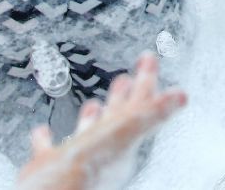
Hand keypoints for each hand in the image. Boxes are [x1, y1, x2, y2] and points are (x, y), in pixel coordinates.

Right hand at [14, 53, 185, 189]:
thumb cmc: (91, 166)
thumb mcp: (127, 131)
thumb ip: (152, 114)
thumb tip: (182, 97)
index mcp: (123, 137)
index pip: (140, 103)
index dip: (146, 79)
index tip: (149, 58)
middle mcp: (103, 148)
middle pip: (118, 116)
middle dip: (124, 95)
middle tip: (128, 75)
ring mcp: (77, 157)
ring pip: (87, 133)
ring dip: (92, 118)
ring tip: (95, 103)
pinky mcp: (50, 165)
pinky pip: (48, 150)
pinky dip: (44, 139)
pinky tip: (42, 132)